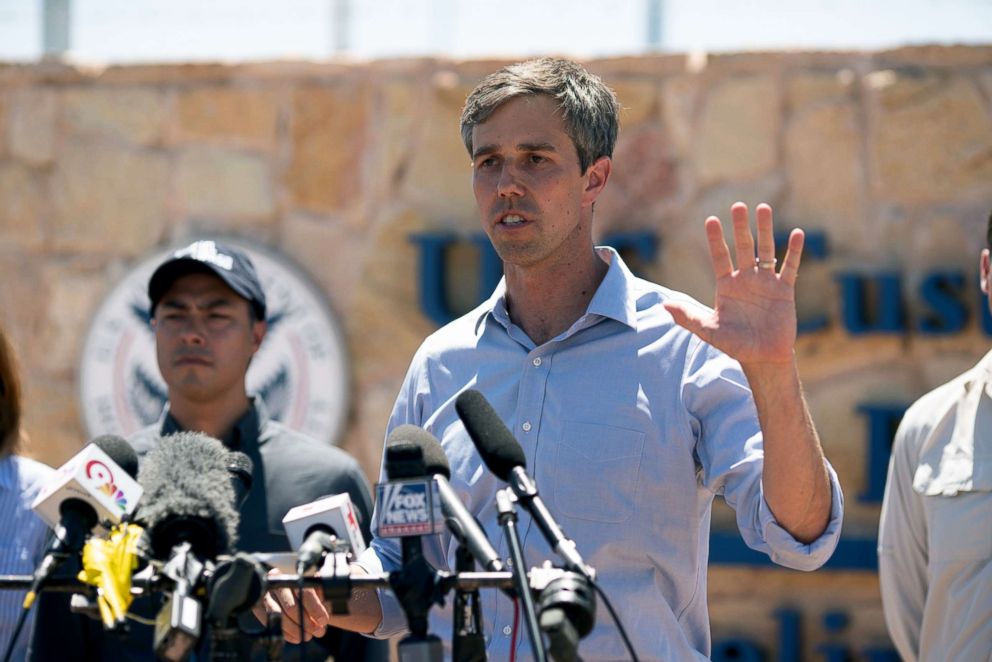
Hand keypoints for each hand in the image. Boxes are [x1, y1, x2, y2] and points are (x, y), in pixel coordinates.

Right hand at [251, 569, 329, 643]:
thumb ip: (318, 597)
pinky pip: (270, 623)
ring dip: (295, 629)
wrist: (279, 592)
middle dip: (306, 623)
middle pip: (292, 606)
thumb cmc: (300, 592)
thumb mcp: (312, 590)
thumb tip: (326, 608)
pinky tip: (295, 637)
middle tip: (317, 631)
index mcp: (293, 576)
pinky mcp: (257, 607)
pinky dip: (284, 633)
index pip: (305, 592)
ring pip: (279, 617)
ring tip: (306, 636)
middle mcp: (277, 583)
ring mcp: (265, 595)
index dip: (315, 608)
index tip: (323, 620)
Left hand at [664, 202, 801, 365]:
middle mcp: (745, 279)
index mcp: (726, 286)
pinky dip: (793, 251)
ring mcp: (765, 283)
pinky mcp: (784, 290)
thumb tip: (664, 305)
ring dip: (765, 230)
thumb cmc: (735, 345)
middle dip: (741, 227)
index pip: (719, 257)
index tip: (711, 220)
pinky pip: (790, 267)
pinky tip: (796, 234)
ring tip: (763, 207)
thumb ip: (688, 317)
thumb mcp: (709, 331)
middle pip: (742, 247)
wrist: (763, 358)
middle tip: (738, 205)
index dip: (715, 240)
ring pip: (766, 250)